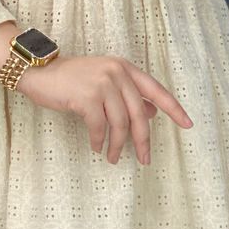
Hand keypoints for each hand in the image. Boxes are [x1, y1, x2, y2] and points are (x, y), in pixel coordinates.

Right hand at [16, 55, 193, 166]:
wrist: (40, 72)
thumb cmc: (72, 79)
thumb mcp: (104, 82)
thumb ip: (127, 94)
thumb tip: (151, 113)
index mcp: (124, 68)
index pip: (156, 90)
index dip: (174, 109)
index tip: (188, 125)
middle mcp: (117, 73)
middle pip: (139, 113)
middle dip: (143, 140)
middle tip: (144, 159)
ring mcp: (102, 84)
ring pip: (120, 123)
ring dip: (118, 145)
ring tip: (113, 157)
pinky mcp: (86, 97)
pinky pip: (99, 127)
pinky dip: (98, 140)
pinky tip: (96, 146)